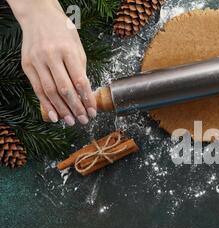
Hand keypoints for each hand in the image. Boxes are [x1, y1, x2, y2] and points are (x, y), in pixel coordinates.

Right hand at [8, 0, 95, 124]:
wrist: (37, 15)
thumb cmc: (62, 32)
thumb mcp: (77, 47)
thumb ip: (80, 69)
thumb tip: (84, 94)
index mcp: (68, 51)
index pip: (80, 81)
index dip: (87, 99)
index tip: (92, 111)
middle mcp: (51, 56)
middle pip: (64, 89)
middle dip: (75, 108)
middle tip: (83, 120)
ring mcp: (37, 60)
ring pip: (50, 91)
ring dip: (61, 109)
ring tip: (70, 121)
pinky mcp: (26, 64)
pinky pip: (37, 88)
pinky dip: (46, 104)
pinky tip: (54, 115)